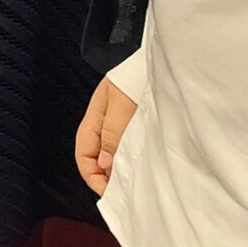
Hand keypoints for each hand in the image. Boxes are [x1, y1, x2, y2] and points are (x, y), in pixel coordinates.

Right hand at [74, 74, 136, 193]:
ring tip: (139, 180)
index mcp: (95, 117)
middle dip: (108, 176)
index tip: (110, 193)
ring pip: (115, 151)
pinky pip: (131, 143)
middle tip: (128, 192)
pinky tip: (147, 162)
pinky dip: (134, 156)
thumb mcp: (124, 104)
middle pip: (98, 156)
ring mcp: (122, 119)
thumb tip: (105, 165)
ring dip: (122, 167)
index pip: (84, 154)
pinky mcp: (139, 118)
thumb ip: (113, 134)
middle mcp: (106, 120)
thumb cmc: (139, 74)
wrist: (164, 53)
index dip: (92, 176)